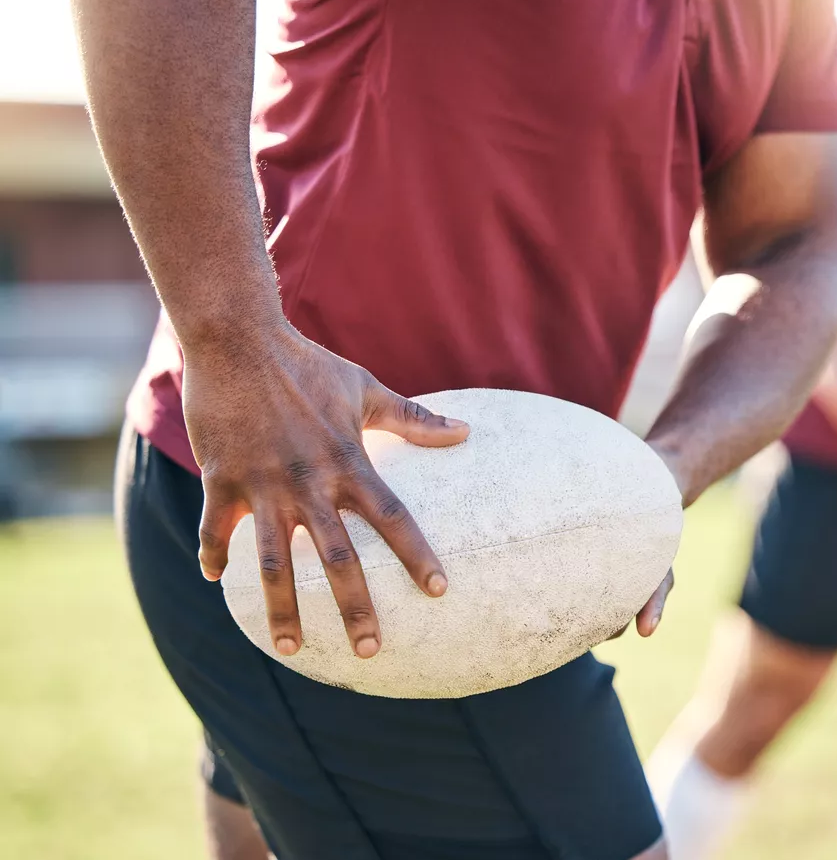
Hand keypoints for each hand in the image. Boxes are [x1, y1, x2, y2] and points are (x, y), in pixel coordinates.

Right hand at [184, 323, 468, 658]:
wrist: (239, 340)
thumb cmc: (307, 365)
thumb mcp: (366, 389)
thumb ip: (414, 419)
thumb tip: (467, 432)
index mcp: (349, 462)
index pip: (393, 517)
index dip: (418, 555)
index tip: (440, 591)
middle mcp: (310, 481)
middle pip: (339, 557)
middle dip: (355, 607)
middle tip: (371, 651)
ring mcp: (263, 484)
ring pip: (274, 560)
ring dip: (283, 607)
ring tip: (292, 648)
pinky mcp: (221, 479)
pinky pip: (216, 529)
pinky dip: (214, 555)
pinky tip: (216, 580)